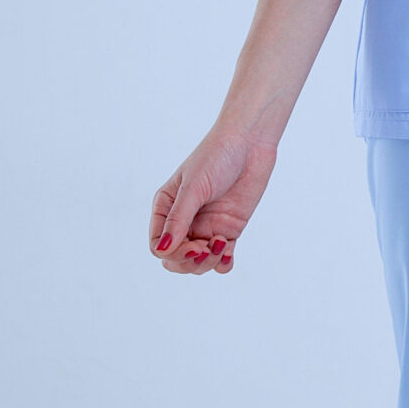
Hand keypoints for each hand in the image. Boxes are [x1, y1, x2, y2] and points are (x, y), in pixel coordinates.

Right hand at [149, 126, 276, 275]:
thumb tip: (162, 250)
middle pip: (176, 259)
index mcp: (166, 208)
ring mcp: (206, 226)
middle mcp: (184, 220)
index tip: (193, 246)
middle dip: (189, 262)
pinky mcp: (229, 229)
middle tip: (205, 250)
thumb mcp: (194, 188)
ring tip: (222, 243)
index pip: (158, 245)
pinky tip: (229, 254)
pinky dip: (224, 263)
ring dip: (208, 262)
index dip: (173, 254)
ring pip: (199, 262)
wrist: (249, 144)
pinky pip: (222, 258)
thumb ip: (178, 219)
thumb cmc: (216, 157)